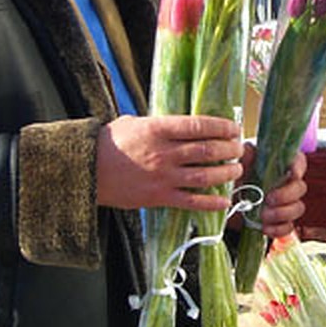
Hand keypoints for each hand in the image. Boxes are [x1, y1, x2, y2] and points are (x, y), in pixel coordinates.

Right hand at [96, 114, 243, 210]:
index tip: (234, 128)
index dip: (222, 127)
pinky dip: (211, 203)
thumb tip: (183, 125)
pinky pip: (191, 201)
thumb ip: (160, 125)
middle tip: (239, 149)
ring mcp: (162, 176)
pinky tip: (224, 202)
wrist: (85, 170)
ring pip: (204, 175)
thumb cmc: (109, 143)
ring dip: (226, 173)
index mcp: (158, 129)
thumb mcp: (134, 123)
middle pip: (207, 150)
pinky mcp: (158, 197)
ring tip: (237, 170)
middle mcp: (163, 152)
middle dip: (229, 150)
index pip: (199, 125)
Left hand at [242, 145, 306, 237]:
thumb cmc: (238, 175)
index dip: (298, 167)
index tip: (292, 173)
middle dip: (287, 195)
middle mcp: (288, 183)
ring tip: (264, 215)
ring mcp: (286, 203)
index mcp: (281, 164)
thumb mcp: (240, 163)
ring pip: (298, 208)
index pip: (299, 162)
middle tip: (269, 199)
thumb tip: (249, 150)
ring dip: (283, 213)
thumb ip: (246, 155)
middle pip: (300, 188)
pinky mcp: (280, 221)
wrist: (228, 200)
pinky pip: (288, 227)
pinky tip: (265, 228)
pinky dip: (278, 229)